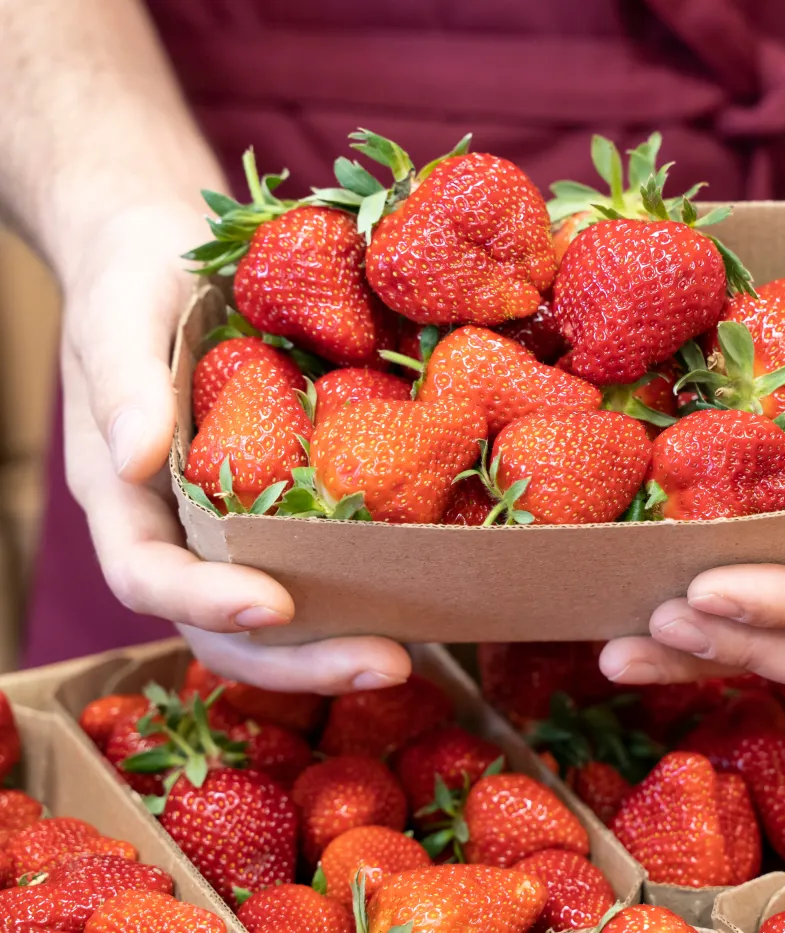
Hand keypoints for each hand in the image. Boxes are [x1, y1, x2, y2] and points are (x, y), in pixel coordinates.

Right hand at [57, 202, 410, 693]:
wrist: (164, 251)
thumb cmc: (131, 276)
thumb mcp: (118, 312)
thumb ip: (122, 381)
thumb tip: (135, 458)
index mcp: (123, 495)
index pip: (150, 575)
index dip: (207, 602)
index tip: (277, 606)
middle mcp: (178, 528)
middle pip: (225, 627)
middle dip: (300, 660)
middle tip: (388, 663)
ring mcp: (234, 523)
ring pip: (280, 616)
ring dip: (340, 642)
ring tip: (414, 652)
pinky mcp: (287, 500)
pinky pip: (322, 558)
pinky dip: (366, 586)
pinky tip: (429, 590)